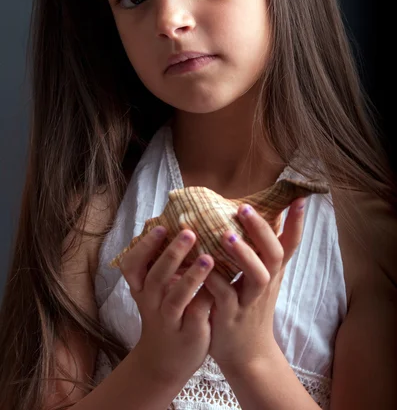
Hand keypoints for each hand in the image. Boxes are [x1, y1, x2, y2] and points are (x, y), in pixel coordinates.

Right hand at [119, 226, 214, 384]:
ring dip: (191, 277)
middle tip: (189, 232)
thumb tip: (178, 221)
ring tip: (208, 258)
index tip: (160, 226)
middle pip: (155, 276)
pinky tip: (220, 284)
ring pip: (176, 298)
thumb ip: (162, 262)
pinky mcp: (188, 333)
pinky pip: (196, 314)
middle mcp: (150, 303)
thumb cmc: (165, 311)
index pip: (132, 265)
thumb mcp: (155, 289)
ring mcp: (169, 320)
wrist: (166, 360)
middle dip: (171, 254)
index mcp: (141, 288)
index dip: (144, 246)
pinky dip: (206, 298)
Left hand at [203, 197, 304, 371]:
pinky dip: (214, 278)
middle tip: (245, 208)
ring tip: (226, 234)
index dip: (297, 222)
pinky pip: (224, 295)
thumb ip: (261, 250)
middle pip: (274, 254)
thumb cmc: (250, 306)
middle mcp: (266, 283)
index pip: (290, 243)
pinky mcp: (231, 315)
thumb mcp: (262, 278)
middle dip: (261, 230)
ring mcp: (250, 300)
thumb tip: (262, 213)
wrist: (247, 354)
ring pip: (256, 276)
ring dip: (243, 253)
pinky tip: (201, 263)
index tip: (299, 198)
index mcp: (273, 271)